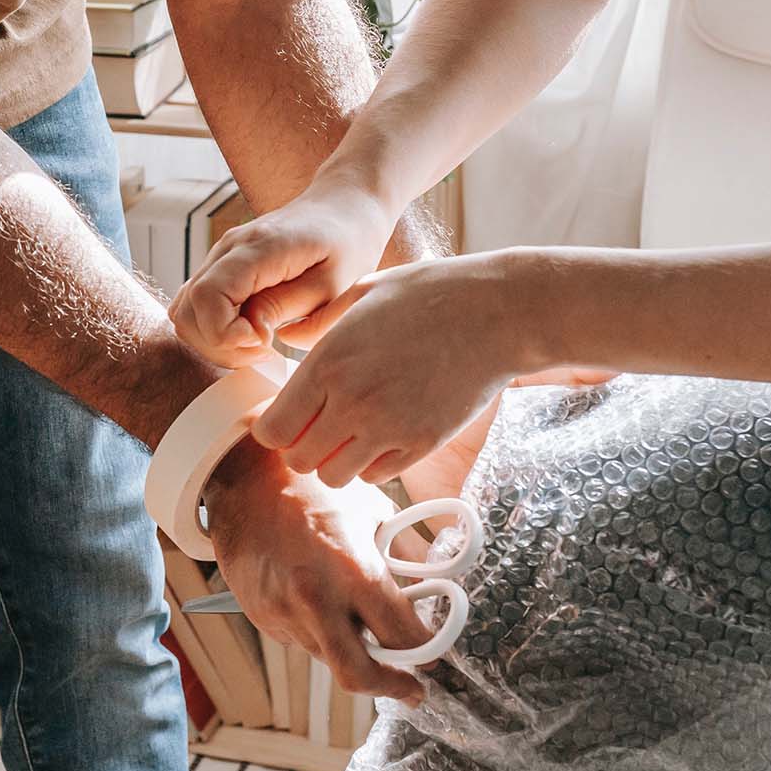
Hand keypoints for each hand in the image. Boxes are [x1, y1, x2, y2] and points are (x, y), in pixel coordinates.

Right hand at [171, 179, 397, 367]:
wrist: (343, 207)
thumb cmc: (347, 244)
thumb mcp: (333, 283)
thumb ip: (287, 307)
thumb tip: (252, 332)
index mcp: (258, 248)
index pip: (207, 297)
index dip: (226, 334)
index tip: (265, 342)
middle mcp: (229, 248)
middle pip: (188, 310)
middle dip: (220, 344)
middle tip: (263, 349)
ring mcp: (220, 255)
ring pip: (185, 310)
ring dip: (214, 339)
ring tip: (258, 342)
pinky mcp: (222, 266)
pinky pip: (196, 304)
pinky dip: (213, 327)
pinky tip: (249, 331)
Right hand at [201, 440, 430, 702]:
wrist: (245, 481)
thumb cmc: (314, 489)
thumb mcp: (374, 512)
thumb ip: (406, 556)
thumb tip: (432, 589)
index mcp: (352, 569)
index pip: (400, 635)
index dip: (425, 651)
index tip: (433, 654)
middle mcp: (316, 599)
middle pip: (359, 675)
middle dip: (391, 688)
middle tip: (411, 689)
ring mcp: (284, 613)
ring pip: (330, 657)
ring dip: (352, 650)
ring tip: (357, 620)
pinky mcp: (263, 618)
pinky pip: (303, 641)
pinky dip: (321, 632)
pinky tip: (318, 600)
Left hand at [252, 254, 546, 486]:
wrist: (498, 313)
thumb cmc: (431, 294)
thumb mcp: (365, 293)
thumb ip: (320, 323)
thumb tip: (288, 338)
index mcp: (329, 362)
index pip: (271, 429)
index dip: (275, 427)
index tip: (291, 414)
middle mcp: (352, 402)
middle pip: (298, 460)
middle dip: (303, 447)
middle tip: (321, 425)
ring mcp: (389, 428)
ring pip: (334, 477)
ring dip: (337, 459)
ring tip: (353, 431)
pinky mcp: (422, 444)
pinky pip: (376, 476)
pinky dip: (372, 463)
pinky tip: (385, 432)